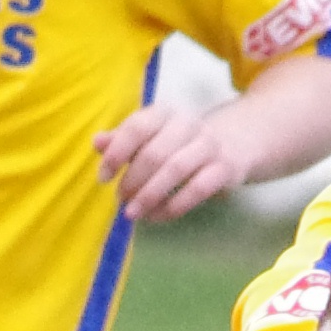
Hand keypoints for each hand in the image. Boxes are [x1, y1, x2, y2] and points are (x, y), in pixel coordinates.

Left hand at [93, 103, 248, 221]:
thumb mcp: (151, 136)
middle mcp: (186, 124)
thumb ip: (123, 140)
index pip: (136, 128)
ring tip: (132, 213)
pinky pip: (197, 189)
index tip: (103, 178)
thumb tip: (97, 142)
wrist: (233, 142)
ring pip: (175, 170)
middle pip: (154, 153)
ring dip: (149, 195)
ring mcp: (207, 145)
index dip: (116, 153)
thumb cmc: (179, 143)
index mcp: (163, 114)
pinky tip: (157, 217)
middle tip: (121, 200)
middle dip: (132, 180)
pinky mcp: (223, 168)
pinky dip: (174, 206)